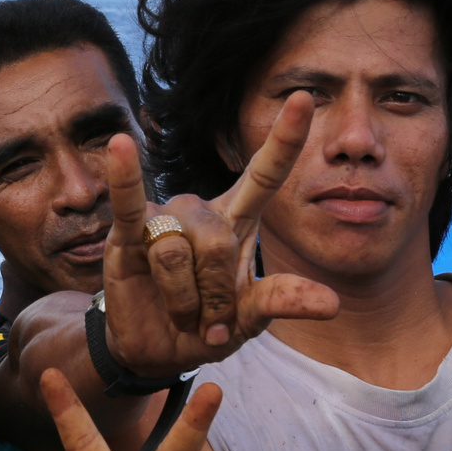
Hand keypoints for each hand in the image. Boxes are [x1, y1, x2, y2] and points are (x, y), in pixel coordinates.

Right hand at [99, 92, 338, 378]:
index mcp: (237, 221)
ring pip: (176, 250)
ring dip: (182, 298)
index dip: (284, 140)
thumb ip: (282, 301)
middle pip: (217, 239)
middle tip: (211, 323)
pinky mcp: (126, 237)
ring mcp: (163, 220)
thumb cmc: (207, 326)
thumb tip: (332, 303)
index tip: (304, 97)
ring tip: (182, 316)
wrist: (158, 352)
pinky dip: (125, 177)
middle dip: (215, 293)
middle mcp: (202, 211)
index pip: (265, 174)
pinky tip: (120, 146)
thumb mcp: (250, 319)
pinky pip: (128, 205)